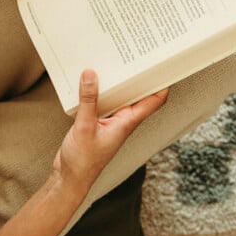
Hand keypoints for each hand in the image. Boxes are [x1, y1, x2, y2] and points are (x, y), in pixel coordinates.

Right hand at [51, 70, 168, 194]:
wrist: (70, 179)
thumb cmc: (83, 161)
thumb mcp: (84, 127)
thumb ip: (88, 100)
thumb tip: (91, 75)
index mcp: (127, 123)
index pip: (154, 101)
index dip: (163, 84)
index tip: (165, 66)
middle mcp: (122, 121)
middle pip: (137, 95)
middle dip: (138, 77)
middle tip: (136, 56)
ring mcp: (110, 122)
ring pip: (119, 97)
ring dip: (117, 83)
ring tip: (112, 62)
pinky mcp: (97, 123)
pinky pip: (103, 102)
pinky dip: (99, 91)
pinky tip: (90, 82)